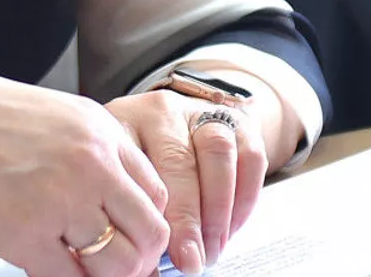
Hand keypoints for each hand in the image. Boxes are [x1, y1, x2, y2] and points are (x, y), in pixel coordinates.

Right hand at [0, 68, 170, 276]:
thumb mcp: (59, 120)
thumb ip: (97, 157)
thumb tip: (126, 205)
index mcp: (101, 133)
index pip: (156, 193)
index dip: (148, 226)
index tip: (135, 241)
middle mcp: (91, 165)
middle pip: (149, 232)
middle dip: (139, 260)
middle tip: (118, 269)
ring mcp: (61, 200)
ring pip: (118, 264)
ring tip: (85, 272)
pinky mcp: (27, 235)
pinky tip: (52, 270)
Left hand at [105, 91, 269, 274]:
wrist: (174, 124)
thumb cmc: (137, 164)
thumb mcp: (120, 178)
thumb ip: (134, 213)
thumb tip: (149, 267)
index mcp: (122, 123)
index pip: (138, 165)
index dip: (153, 214)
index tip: (158, 253)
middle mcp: (161, 111)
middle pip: (179, 161)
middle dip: (190, 218)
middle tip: (193, 259)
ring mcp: (201, 112)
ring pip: (218, 153)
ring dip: (219, 210)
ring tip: (213, 249)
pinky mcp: (238, 121)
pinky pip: (250, 157)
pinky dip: (244, 199)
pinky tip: (230, 228)